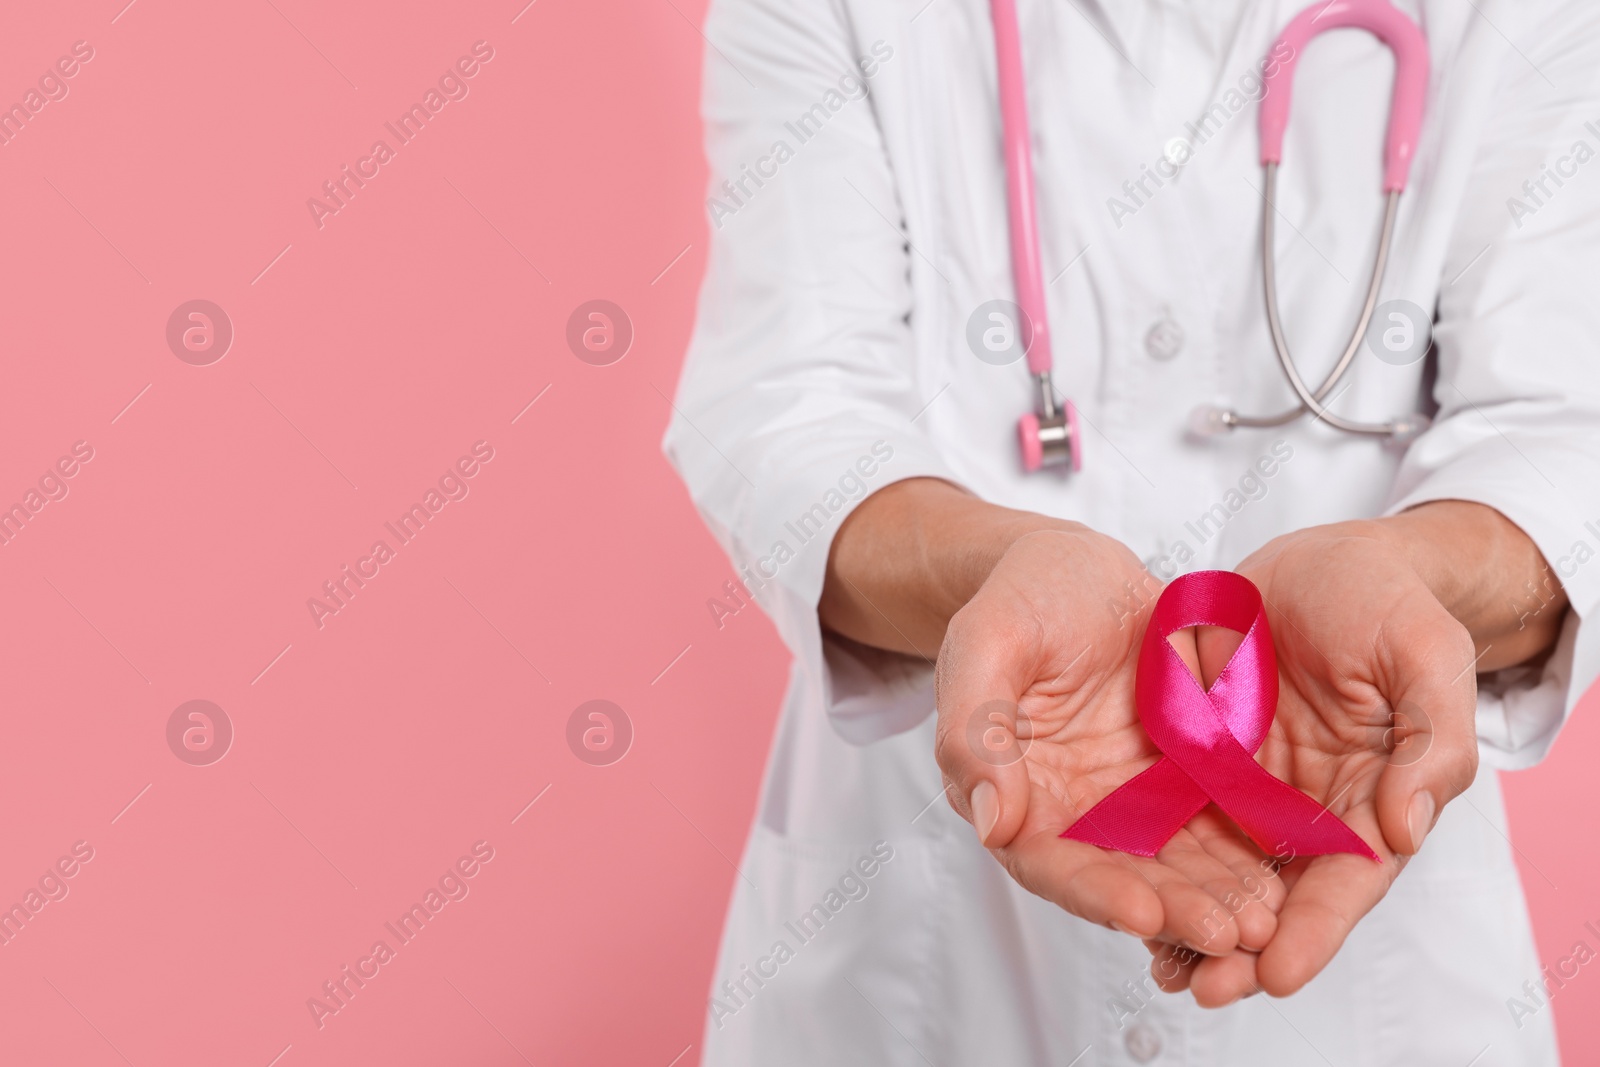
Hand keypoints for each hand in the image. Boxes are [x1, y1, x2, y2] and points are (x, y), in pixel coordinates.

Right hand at [933, 527, 1288, 959]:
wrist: (1079, 567)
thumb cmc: (1020, 598)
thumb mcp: (986, 644)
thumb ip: (975, 728)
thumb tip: (989, 821)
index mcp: (1015, 792)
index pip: (1049, 861)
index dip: (1093, 892)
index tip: (1142, 912)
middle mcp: (1075, 811)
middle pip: (1123, 877)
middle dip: (1177, 910)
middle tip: (1230, 934)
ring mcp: (1134, 798)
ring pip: (1179, 863)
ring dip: (1220, 897)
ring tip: (1268, 920)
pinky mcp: (1185, 776)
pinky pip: (1219, 822)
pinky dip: (1249, 852)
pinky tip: (1288, 872)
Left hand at [1147, 519, 1482, 1004]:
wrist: (1320, 556)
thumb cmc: (1389, 601)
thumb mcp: (1426, 654)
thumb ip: (1433, 739)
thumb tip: (1408, 826)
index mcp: (1374, 796)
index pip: (1348, 881)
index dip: (1315, 931)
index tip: (1276, 973)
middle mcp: (1307, 806)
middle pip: (1276, 893)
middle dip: (1240, 945)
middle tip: (1200, 985)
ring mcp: (1248, 785)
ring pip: (1216, 868)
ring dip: (1188, 916)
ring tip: (1157, 962)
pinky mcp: (1197, 756)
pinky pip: (1169, 816)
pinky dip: (1149, 857)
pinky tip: (1116, 888)